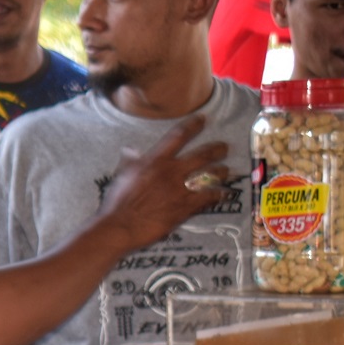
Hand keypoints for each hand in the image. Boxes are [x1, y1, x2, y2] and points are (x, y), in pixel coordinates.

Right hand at [95, 115, 232, 250]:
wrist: (122, 225)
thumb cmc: (118, 201)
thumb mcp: (121, 175)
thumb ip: (130, 161)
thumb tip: (130, 149)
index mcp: (155, 161)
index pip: (178, 136)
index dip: (192, 125)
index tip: (202, 120)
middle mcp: (172, 172)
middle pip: (202, 155)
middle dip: (216, 149)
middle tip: (223, 147)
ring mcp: (181, 189)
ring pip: (209, 176)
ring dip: (220, 172)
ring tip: (225, 170)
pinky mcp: (186, 207)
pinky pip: (209, 198)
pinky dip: (218, 195)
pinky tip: (223, 194)